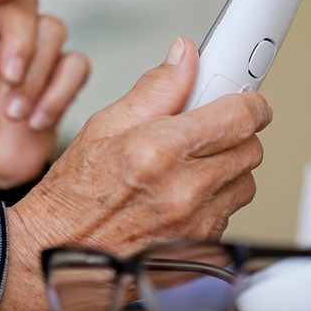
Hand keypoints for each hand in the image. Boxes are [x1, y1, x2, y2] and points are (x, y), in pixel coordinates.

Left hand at [0, 0, 89, 190]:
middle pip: (26, 5)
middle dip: (22, 42)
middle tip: (8, 79)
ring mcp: (33, 57)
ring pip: (54, 32)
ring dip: (38, 76)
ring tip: (15, 114)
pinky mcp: (58, 80)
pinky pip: (76, 66)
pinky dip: (60, 94)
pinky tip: (37, 121)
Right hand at [0, 37, 272, 310]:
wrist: (60, 253)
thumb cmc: (75, 194)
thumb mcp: (104, 126)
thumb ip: (155, 88)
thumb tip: (185, 57)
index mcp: (159, 151)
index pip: (238, 117)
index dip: (250, 104)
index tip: (247, 100)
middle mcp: (184, 190)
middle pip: (250, 149)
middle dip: (236, 134)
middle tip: (209, 129)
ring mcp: (195, 224)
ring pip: (244, 182)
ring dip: (228, 168)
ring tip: (191, 164)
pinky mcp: (200, 247)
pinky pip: (229, 212)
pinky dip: (216, 199)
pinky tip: (184, 194)